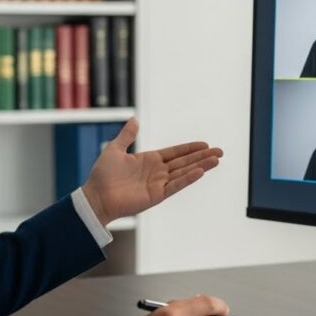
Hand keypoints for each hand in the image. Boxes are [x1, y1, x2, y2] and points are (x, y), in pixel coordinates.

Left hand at [82, 118, 222, 226]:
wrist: (96, 196)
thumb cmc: (103, 175)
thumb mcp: (115, 149)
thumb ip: (127, 136)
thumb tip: (134, 119)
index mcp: (150, 160)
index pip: (175, 153)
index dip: (190, 148)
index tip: (205, 144)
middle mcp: (157, 172)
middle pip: (185, 162)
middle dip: (202, 156)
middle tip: (220, 152)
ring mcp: (158, 184)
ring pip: (184, 173)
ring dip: (201, 166)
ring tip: (217, 160)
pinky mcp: (156, 195)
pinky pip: (175, 185)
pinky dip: (188, 178)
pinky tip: (200, 171)